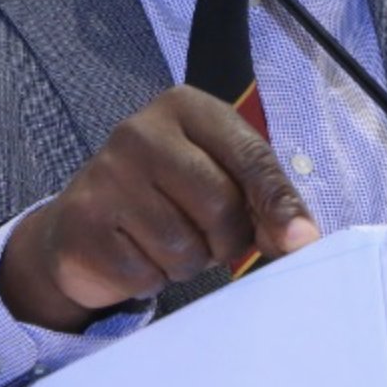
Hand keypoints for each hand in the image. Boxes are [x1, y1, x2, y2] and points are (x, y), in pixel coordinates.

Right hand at [0, 85, 320, 331]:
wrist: (84, 222)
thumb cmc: (168, 196)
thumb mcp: (221, 178)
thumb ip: (265, 199)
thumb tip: (303, 240)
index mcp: (185, 107)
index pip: (250, 156)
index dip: (279, 204)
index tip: (301, 242)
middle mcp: (140, 131)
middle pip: (220, 204)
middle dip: (227, 239)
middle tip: (210, 238)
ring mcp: (105, 175)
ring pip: (182, 247)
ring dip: (187, 263)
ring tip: (167, 243)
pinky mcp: (83, 223)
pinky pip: (144, 274)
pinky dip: (150, 279)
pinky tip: (136, 255)